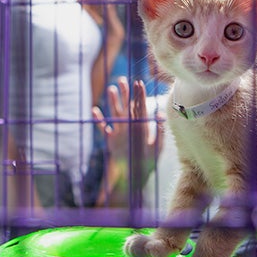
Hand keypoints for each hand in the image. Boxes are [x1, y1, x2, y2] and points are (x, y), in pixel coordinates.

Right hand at [93, 77, 163, 203]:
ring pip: (116, 113)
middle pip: (127, 106)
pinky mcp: (111, 140)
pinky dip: (99, 120)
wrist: (136, 176)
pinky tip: (95, 110)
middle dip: (125, 93)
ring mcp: (120, 132)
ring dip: (113, 102)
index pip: (140, 107)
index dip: (139, 95)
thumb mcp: (156, 148)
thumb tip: (161, 117)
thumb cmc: (148, 163)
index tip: (139, 82)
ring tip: (111, 89)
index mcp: (142, 127)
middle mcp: (130, 127)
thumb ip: (159, 133)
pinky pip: (103, 128)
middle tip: (122, 79)